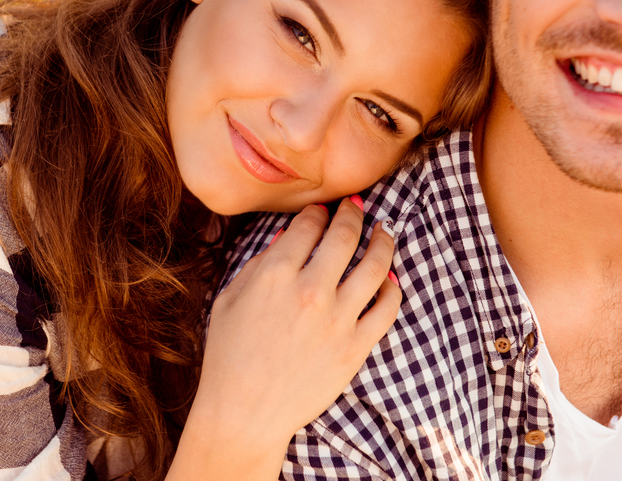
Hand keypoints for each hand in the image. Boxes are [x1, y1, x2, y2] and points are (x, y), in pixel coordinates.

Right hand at [168, 196, 401, 480]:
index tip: (322, 209)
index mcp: (275, 274)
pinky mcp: (356, 348)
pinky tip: (389, 280)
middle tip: (356, 208)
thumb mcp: (229, 298)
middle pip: (345, 235)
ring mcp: (338, 320)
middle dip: (352, 214)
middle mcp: (311, 290)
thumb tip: (290, 236)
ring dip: (383, 241)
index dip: (317, 211)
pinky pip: (387, 309)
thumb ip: (260, 263)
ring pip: (376, 265)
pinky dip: (392, 289)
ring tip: (383, 233)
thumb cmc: (229, 354)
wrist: (244, 413)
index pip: (309, 224)